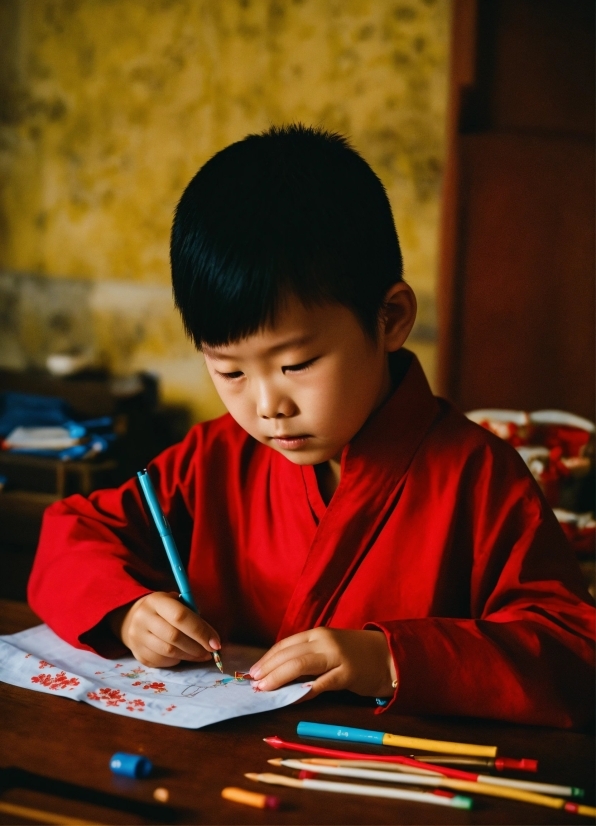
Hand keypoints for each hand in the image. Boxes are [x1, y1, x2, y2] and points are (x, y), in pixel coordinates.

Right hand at [108, 592, 220, 667]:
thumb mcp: (174, 602)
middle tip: (211, 651)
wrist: (130, 618)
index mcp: (156, 600)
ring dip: (190, 656)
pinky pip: (162, 662)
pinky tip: (184, 656)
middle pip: (175, 637)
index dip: (200, 631)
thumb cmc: (162, 609)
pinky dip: (177, 660)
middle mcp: (143, 618)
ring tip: (202, 654)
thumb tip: (211, 637)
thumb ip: (191, 614)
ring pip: (169, 652)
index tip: (216, 643)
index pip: (180, 616)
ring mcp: (137, 638)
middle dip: (197, 646)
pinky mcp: (138, 655)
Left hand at [249, 628, 396, 698]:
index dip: (268, 658)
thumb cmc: (354, 654)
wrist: (387, 656)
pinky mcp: (348, 673)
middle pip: (289, 654)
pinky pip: (321, 683)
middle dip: (268, 669)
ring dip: (279, 678)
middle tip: (253, 682)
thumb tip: (278, 673)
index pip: (285, 644)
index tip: (253, 671)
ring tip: (265, 689)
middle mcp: (325, 641)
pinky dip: (304, 690)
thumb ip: (307, 656)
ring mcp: (337, 656)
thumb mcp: (328, 648)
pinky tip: (292, 697)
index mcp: (317, 633)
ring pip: (301, 665)